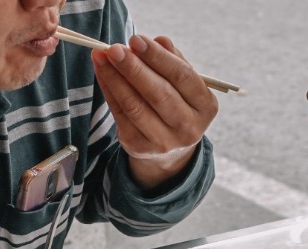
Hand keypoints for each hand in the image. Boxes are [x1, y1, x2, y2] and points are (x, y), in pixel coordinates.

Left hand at [92, 35, 217, 189]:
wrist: (170, 150)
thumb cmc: (177, 104)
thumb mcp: (183, 84)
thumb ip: (173, 61)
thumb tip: (160, 41)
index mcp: (205, 106)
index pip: (182, 77)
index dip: (158, 57)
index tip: (137, 40)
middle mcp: (188, 127)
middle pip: (159, 93)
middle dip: (134, 68)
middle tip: (115, 49)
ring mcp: (164, 141)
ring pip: (135, 105)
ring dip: (115, 78)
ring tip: (101, 56)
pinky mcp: (139, 146)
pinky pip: (120, 114)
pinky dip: (108, 89)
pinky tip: (102, 71)